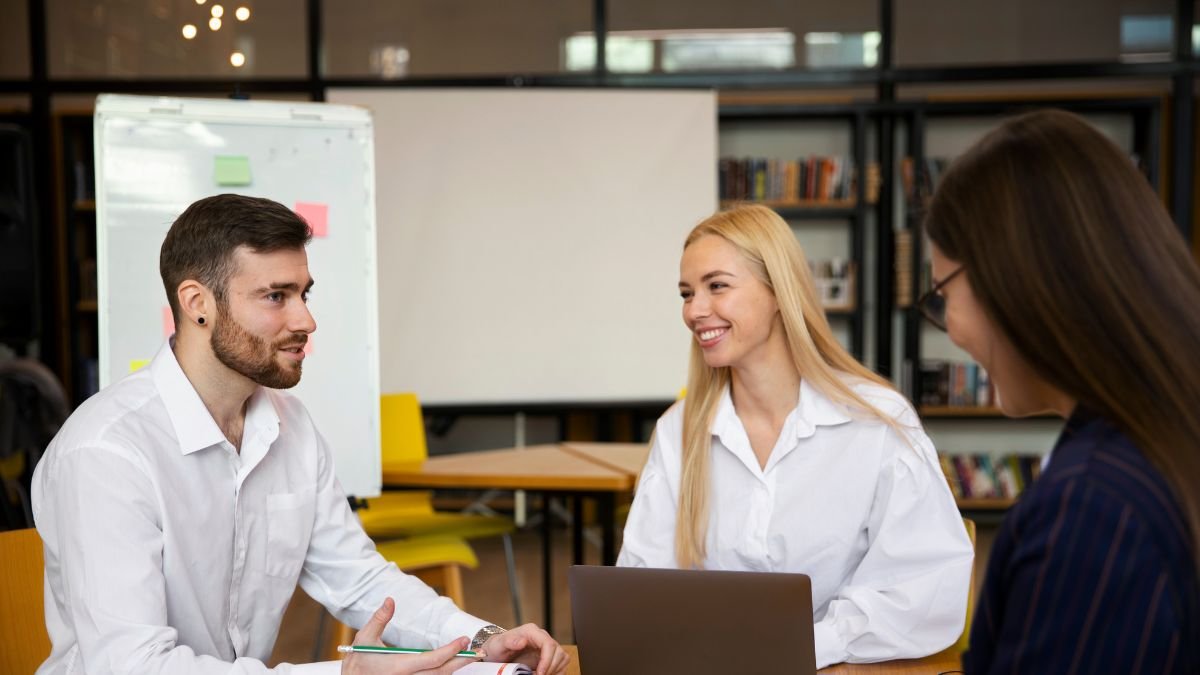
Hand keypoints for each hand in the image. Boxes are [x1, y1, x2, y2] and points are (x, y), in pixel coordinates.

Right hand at [341, 597, 478, 674]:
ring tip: (466, 656)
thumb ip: (380, 618)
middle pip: (442, 672)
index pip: (434, 659)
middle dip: (460, 661)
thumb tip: (390, 599)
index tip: (464, 640)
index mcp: (400, 667)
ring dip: (453, 668)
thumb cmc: (357, 661)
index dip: (452, 650)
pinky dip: (441, 673)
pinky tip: (448, 665)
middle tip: (476, 651)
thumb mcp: (365, 637)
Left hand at [479, 623, 569, 674]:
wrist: (497, 652)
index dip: (547, 660)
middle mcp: (542, 637)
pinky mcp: (549, 655)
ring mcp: (546, 646)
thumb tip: (523, 641)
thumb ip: (509, 641)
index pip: (548, 644)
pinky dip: (556, 672)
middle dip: (550, 667)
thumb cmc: (498, 647)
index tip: (540, 673)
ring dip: (554, 670)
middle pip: (558, 651)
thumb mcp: (499, 645)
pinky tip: (544, 674)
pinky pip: (560, 663)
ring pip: (562, 657)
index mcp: (531, 631)